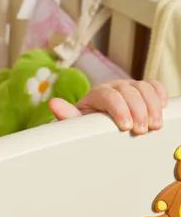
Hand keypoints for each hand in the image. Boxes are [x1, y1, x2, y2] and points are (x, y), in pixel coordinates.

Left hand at [49, 79, 167, 134]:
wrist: (95, 118)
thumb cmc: (87, 121)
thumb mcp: (77, 121)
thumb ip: (67, 115)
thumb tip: (54, 104)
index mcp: (97, 93)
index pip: (109, 96)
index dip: (120, 110)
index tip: (126, 127)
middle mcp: (114, 86)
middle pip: (129, 92)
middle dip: (138, 111)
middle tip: (141, 130)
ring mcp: (129, 86)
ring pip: (144, 88)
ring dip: (152, 106)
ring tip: (155, 125)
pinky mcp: (142, 89)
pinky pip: (154, 85)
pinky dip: (160, 94)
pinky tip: (162, 108)